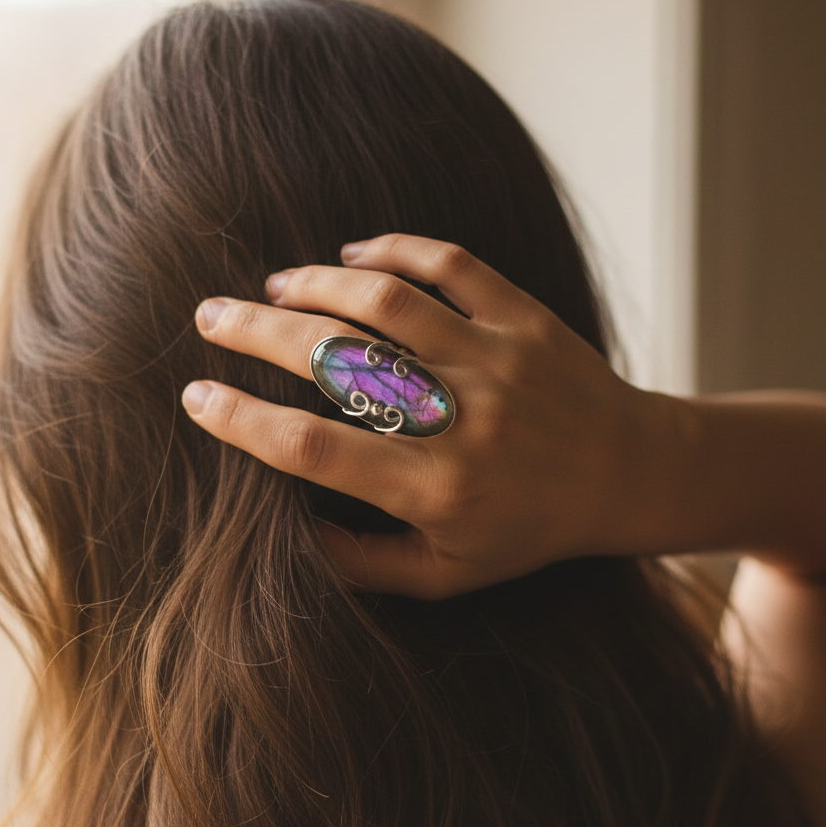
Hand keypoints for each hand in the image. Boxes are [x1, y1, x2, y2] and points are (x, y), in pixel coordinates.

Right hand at [182, 233, 666, 598]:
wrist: (628, 475)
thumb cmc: (527, 531)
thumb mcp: (447, 574)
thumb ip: (366, 562)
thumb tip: (292, 531)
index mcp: (436, 490)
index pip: (315, 449)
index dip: (243, 421)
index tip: (197, 398)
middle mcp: (462, 421)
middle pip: (337, 361)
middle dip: (256, 334)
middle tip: (209, 317)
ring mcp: (497, 360)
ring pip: (386, 303)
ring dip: (314, 285)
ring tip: (271, 287)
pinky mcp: (525, 317)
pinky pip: (449, 264)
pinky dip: (391, 252)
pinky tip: (350, 259)